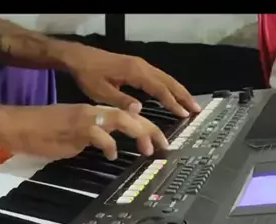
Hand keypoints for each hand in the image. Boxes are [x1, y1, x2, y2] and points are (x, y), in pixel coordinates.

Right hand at [0, 103, 167, 159]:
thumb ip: (89, 138)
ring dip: (138, 133)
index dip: (145, 127)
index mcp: (92, 112)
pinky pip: (100, 135)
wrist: (19, 125)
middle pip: (130, 116)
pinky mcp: (76, 129)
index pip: (125, 115)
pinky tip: (112, 154)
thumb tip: (102, 148)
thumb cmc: (40, 131)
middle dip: (151, 130)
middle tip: (164, 146)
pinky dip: (110, 144)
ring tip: (148, 149)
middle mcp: (92, 112)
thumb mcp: (71, 134)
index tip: (158, 141)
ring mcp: (85, 119)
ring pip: (121, 120)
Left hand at [60, 44, 200, 116]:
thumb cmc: (88, 75)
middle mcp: (142, 66)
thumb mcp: (101, 92)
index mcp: (135, 72)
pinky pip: (158, 76)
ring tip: (189, 104)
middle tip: (196, 109)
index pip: (160, 89)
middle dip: (183, 96)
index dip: (172, 103)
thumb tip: (140, 110)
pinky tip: (171, 94)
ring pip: (165, 78)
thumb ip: (121, 101)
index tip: (184, 114)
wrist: (79, 58)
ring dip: (178, 90)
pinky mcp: (136, 66)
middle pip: (168, 81)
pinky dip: (168, 86)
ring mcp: (140, 65)